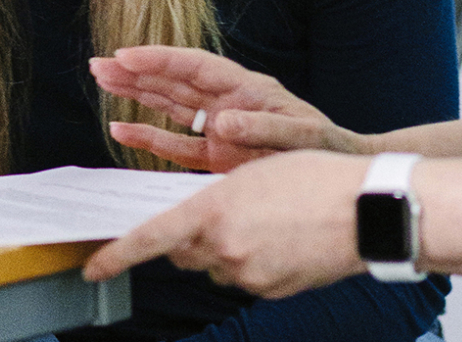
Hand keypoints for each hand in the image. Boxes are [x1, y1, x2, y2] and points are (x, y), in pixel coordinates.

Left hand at [84, 150, 369, 297]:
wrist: (368, 209)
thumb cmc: (316, 176)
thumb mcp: (254, 172)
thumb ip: (217, 202)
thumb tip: (199, 228)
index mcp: (214, 210)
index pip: (152, 238)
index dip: (117, 255)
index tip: (93, 267)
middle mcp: (225, 247)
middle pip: (185, 251)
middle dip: (192, 236)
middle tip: (223, 212)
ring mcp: (249, 274)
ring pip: (218, 265)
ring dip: (227, 247)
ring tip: (268, 219)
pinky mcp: (271, 289)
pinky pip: (246, 277)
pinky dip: (255, 260)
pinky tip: (283, 238)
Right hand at [90, 46, 365, 172]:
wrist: (335, 167)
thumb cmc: (322, 146)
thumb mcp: (299, 134)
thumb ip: (264, 126)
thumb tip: (224, 123)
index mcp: (245, 87)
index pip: (194, 67)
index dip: (160, 59)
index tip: (126, 55)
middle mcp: (227, 101)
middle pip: (174, 80)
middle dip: (136, 71)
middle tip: (98, 64)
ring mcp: (219, 127)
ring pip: (169, 105)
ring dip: (136, 93)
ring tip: (102, 81)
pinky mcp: (216, 154)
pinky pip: (175, 144)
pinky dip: (148, 136)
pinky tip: (122, 128)